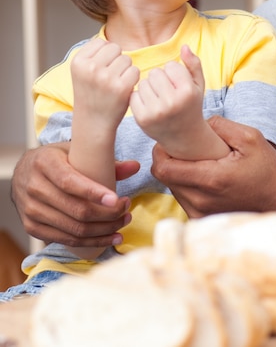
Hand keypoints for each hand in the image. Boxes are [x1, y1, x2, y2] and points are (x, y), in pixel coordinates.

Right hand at [11, 143, 138, 247]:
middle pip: (75, 210)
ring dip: (104, 230)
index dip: (94, 193)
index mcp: (44, 163)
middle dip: (107, 214)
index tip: (116, 199)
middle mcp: (34, 188)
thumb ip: (103, 159)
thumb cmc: (54, 160)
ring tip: (124, 222)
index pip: (70, 182)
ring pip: (74, 228)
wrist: (22, 172)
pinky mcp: (32, 228)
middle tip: (127, 209)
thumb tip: (135, 166)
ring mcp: (31, 210)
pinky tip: (111, 237)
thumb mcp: (73, 151)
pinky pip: (66, 239)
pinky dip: (92, 241)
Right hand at [71, 38, 139, 132]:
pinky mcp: (121, 87)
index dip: (105, 55)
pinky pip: (135, 71)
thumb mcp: (82, 71)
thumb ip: (93, 54)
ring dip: (125, 70)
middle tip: (110, 76)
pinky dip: (133, 79)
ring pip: (127, 59)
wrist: (93, 122)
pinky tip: (124, 88)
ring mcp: (106, 78)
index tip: (100, 69)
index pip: (102, 42)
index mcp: (78, 62)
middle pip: (115, 48)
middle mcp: (90, 68)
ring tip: (115, 83)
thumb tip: (111, 43)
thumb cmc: (91, 94)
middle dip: (116, 60)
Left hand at [131, 45, 204, 140]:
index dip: (173, 73)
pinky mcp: (142, 118)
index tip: (178, 84)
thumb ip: (194, 63)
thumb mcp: (198, 85)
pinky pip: (134, 95)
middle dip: (160, 79)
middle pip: (155, 73)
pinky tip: (150, 105)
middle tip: (166, 91)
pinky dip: (140, 98)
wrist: (183, 136)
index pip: (170, 66)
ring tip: (159, 98)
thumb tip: (184, 46)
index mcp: (187, 92)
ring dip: (149, 88)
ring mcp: (156, 112)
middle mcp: (172, 102)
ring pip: (143, 83)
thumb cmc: (190, 105)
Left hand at [151, 115, 275, 216]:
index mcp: (211, 179)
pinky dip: (186, 185)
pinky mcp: (201, 220)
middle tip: (182, 146)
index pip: (164, 168)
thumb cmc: (268, 172)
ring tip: (195, 161)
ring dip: (177, 172)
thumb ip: (221, 125)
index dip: (160, 151)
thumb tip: (199, 122)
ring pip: (172, 188)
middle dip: (168, 159)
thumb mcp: (251, 138)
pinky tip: (203, 176)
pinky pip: (183, 198)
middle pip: (165, 177)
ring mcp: (200, 213)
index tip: (170, 140)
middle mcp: (201, 200)